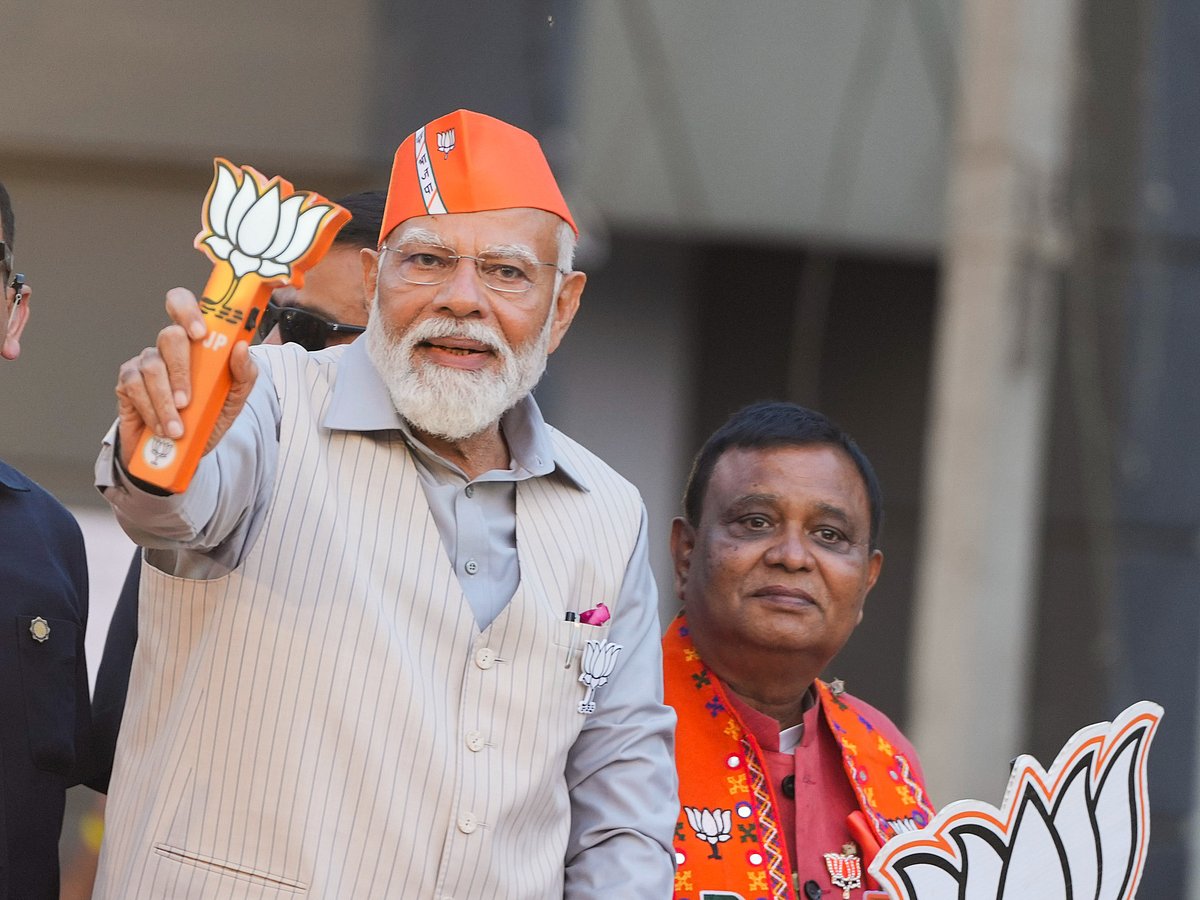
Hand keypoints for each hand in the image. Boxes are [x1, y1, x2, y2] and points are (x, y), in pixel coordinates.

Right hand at [115, 288, 257, 468]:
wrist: (182, 453)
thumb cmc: (208, 418)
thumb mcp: (234, 400)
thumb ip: (244, 374)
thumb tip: (242, 347)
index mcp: (196, 343)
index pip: (183, 305)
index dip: (189, 311)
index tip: (200, 332)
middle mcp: (168, 348)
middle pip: (169, 336)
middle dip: (180, 370)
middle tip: (188, 401)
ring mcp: (145, 363)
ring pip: (152, 367)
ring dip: (166, 402)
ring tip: (178, 428)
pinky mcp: (127, 383)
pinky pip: (135, 387)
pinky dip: (152, 411)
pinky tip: (163, 428)